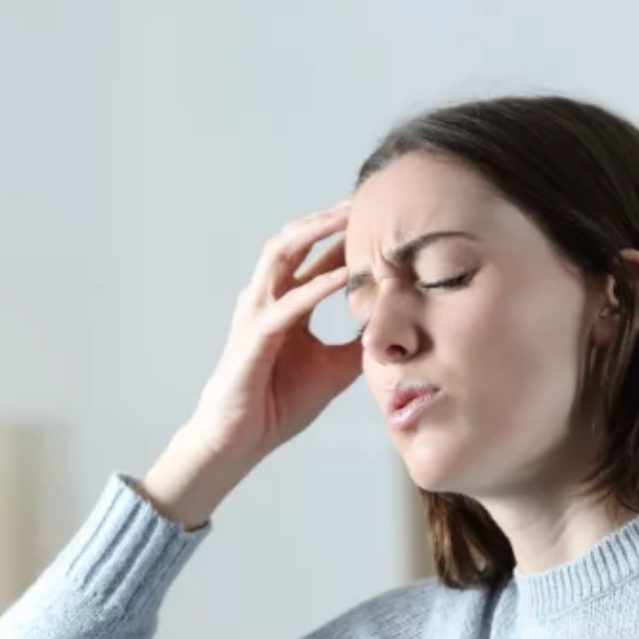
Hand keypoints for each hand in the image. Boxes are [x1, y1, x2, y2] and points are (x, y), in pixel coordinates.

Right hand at [184, 201, 361, 465]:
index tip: (379, 217)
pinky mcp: (253, 337)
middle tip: (364, 199)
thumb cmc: (277, 403)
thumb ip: (360, 344)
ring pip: (280, 254)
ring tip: (348, 218)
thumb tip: (398, 332)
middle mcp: (267, 299)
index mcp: (286, 304)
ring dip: (314, 233)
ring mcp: (256, 313)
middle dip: (327, 218)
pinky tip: (343, 275)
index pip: (314, 256)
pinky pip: (287, 304)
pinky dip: (316, 286)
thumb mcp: (335, 369)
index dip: (343, 235)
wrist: (239, 439)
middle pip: (294, 240)